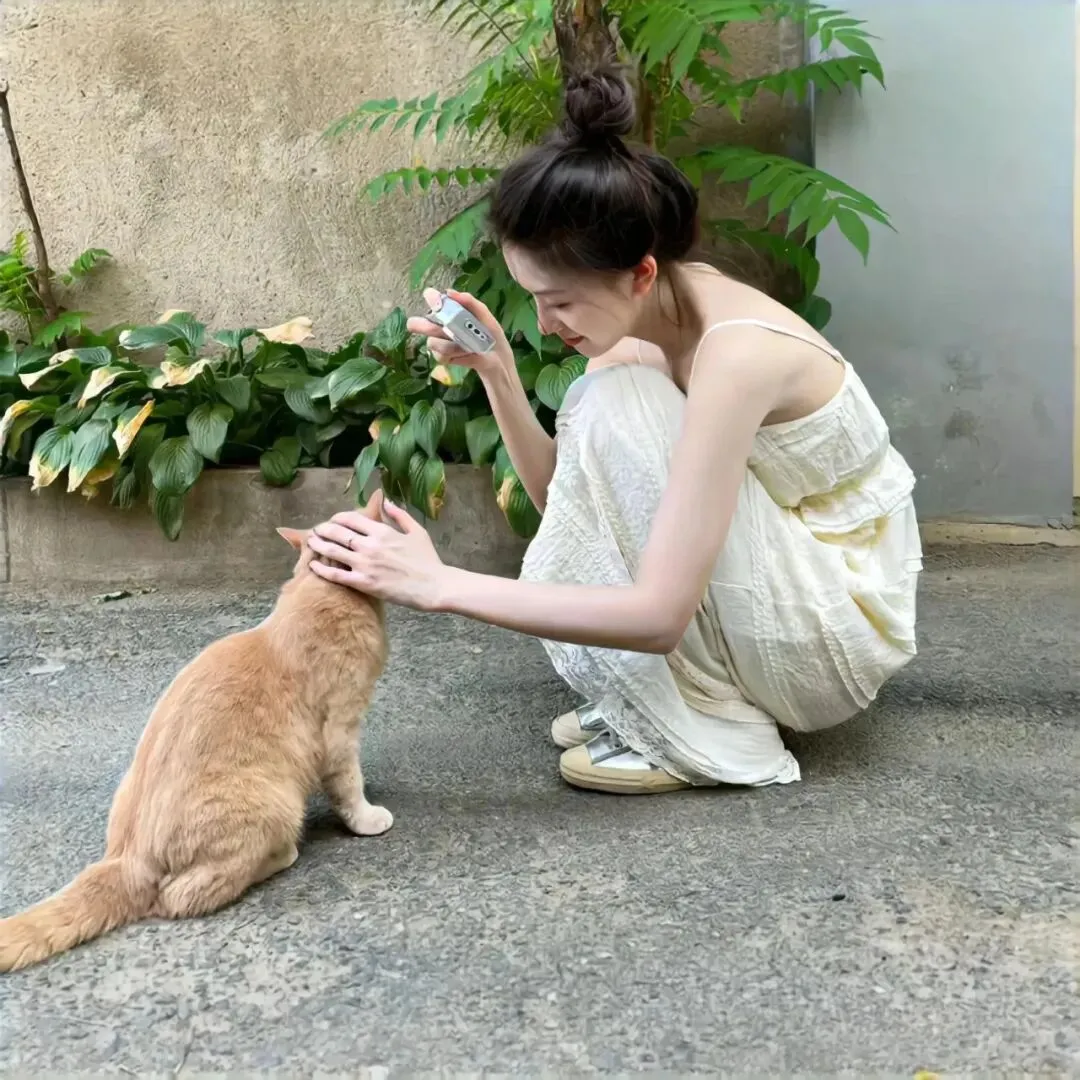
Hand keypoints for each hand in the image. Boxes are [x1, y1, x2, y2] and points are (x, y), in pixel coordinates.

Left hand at [308, 499, 446, 610]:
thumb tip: (385, 500)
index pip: (351, 518)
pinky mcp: (364, 583)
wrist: (434, 586)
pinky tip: (313, 565)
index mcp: (382, 531)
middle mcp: (370, 545)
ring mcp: (365, 564)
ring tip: (310, 543)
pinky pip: (336, 575)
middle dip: (323, 529)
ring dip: (318, 545)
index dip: (337, 518)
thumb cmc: (428, 559)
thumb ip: (399, 514)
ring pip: (333, 551)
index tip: (332, 520)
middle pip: (338, 532)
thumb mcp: (417, 531)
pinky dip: (322, 569)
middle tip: (316, 531)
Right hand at [406, 288, 513, 375]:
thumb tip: (449, 292)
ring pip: (432, 342)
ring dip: (450, 344)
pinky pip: (441, 355)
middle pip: (416, 324)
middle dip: (420, 325)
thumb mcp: (484, 315)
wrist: (500, 359)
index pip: (431, 303)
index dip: (431, 301)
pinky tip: (467, 353)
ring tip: (468, 345)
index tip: (438, 302)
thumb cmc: (490, 334)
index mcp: (448, 313)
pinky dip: (455, 354)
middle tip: (439, 327)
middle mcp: (439, 327)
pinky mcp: (446, 359)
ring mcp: (440, 344)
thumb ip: (469, 302)